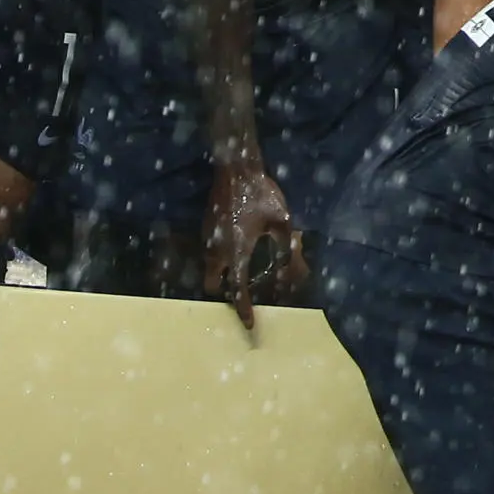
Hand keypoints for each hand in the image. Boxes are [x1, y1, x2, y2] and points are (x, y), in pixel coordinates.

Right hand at [205, 156, 306, 329]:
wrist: (236, 169)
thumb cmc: (262, 195)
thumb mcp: (282, 222)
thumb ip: (285, 248)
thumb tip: (288, 270)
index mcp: (236, 253)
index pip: (237, 290)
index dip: (243, 310)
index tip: (249, 324)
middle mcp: (216, 251)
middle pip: (213, 285)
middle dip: (223, 294)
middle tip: (241, 295)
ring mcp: (207, 240)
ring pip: (209, 269)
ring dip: (221, 276)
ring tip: (240, 274)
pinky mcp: (204, 229)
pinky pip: (209, 254)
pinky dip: (219, 260)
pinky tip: (235, 251)